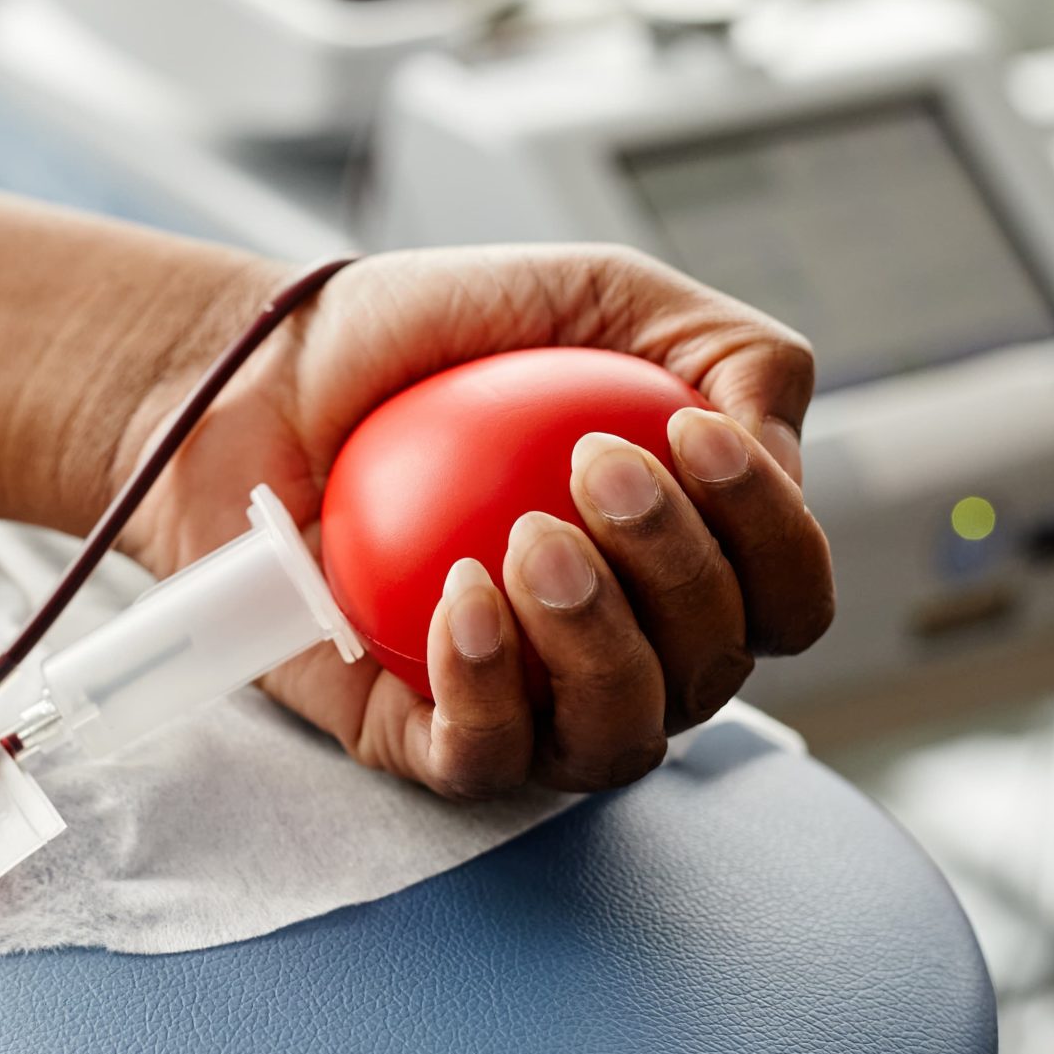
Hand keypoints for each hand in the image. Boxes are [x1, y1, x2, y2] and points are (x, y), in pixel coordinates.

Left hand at [119, 246, 833, 798]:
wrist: (265, 368)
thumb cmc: (437, 334)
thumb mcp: (602, 295)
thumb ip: (729, 351)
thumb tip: (781, 452)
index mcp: (683, 565)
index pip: (787, 600)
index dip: (772, 537)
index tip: (685, 434)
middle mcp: (623, 650)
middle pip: (716, 672)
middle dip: (679, 574)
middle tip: (588, 465)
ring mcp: (527, 705)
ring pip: (619, 739)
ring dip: (597, 644)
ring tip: (528, 540)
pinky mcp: (416, 735)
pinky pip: (485, 759)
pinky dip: (489, 689)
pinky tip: (462, 599)